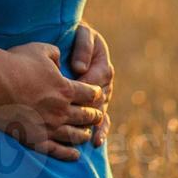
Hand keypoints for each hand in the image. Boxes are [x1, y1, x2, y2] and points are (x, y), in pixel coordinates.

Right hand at [0, 42, 105, 161]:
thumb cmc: (15, 63)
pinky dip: (69, 153)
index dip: (96, 94)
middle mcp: (61, 110)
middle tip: (96, 115)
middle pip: (86, 116)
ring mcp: (49, 126)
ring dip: (84, 134)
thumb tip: (59, 58)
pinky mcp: (35, 139)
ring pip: (75, 135)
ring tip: (87, 134)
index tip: (96, 94)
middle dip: (94, 115)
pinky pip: (57, 150)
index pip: (91, 94)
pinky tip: (75, 155)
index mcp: (65, 88)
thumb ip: (55, 54)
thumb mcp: (40, 49)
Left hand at [68, 22, 114, 147]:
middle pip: (99, 101)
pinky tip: (96, 142)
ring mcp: (102, 96)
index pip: (96, 80)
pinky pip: (101, 120)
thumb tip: (80, 68)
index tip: (72, 94)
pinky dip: (100, 131)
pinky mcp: (96, 105)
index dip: (85, 88)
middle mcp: (105, 84)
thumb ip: (83, 48)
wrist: (74, 39)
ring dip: (97, 126)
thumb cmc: (76, 35)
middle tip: (77, 123)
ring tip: (92, 140)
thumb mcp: (82, 35)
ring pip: (101, 113)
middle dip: (89, 111)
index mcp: (103, 66)